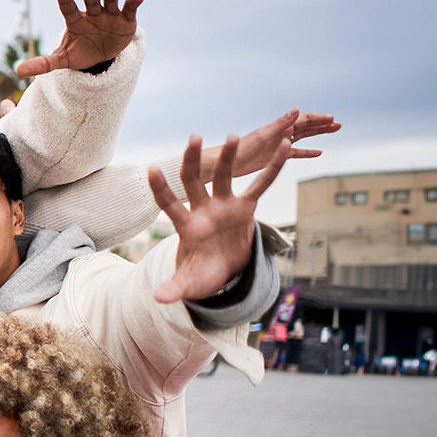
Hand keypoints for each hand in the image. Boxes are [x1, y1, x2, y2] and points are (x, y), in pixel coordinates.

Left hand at [16, 0, 142, 77]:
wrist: (102, 59)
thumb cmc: (80, 53)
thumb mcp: (63, 59)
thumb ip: (44, 63)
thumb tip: (19, 69)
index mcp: (75, 20)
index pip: (68, 7)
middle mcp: (92, 13)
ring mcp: (109, 14)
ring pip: (110, 0)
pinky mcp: (125, 19)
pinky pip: (129, 8)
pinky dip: (133, 2)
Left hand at [148, 134, 288, 303]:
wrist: (222, 270)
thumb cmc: (201, 274)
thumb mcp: (189, 283)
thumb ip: (175, 288)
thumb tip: (160, 299)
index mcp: (186, 226)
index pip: (169, 204)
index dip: (161, 188)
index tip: (151, 169)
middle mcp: (203, 210)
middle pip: (194, 181)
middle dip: (193, 161)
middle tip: (194, 138)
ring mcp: (225, 206)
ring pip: (226, 177)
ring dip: (230, 157)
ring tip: (233, 136)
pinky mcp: (246, 208)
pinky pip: (260, 186)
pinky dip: (272, 168)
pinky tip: (284, 147)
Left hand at [207, 109, 340, 177]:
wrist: (223, 163)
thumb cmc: (238, 149)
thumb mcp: (262, 136)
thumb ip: (280, 124)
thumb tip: (297, 109)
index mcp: (277, 127)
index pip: (302, 119)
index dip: (317, 118)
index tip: (332, 119)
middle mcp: (279, 133)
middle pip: (305, 126)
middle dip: (322, 124)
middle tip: (338, 124)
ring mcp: (278, 144)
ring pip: (303, 137)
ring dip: (318, 134)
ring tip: (334, 130)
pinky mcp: (275, 156)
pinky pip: (295, 152)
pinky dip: (307, 152)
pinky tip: (318, 152)